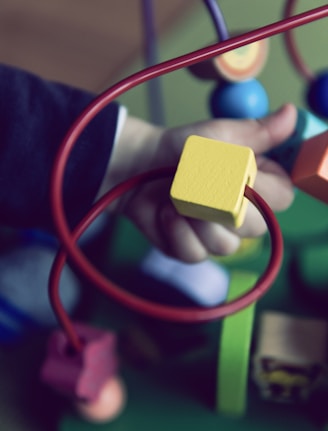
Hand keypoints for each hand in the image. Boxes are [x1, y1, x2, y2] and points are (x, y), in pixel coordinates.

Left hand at [104, 104, 296, 261]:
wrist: (140, 166)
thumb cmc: (180, 149)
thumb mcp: (217, 135)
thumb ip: (254, 132)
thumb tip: (290, 115)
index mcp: (256, 184)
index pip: (281, 198)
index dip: (262, 188)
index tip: (237, 171)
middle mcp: (242, 214)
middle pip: (255, 228)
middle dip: (222, 204)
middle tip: (199, 183)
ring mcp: (217, 235)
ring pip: (225, 245)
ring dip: (196, 217)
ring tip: (178, 196)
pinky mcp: (192, 250)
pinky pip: (194, 253)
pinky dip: (176, 230)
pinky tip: (166, 212)